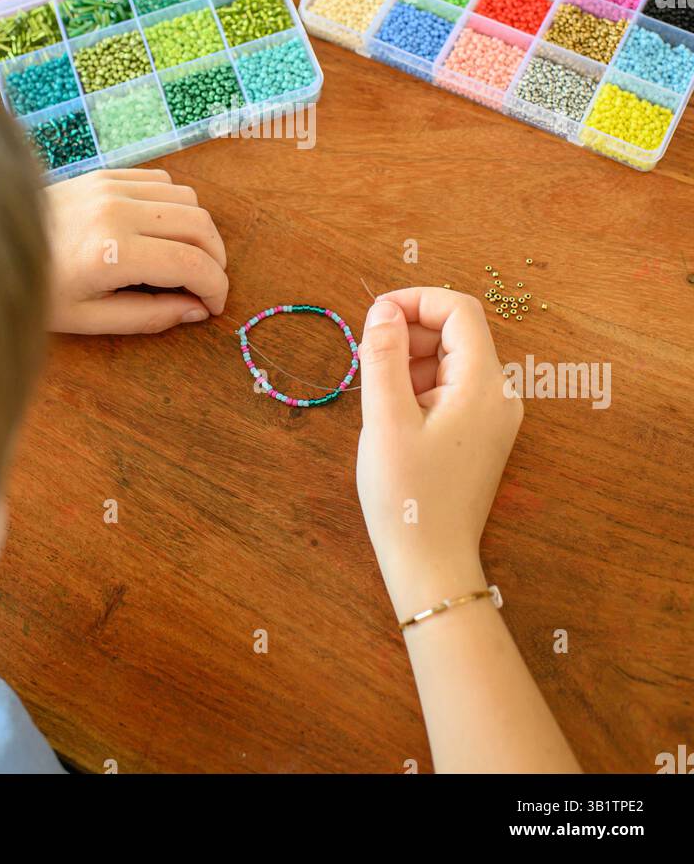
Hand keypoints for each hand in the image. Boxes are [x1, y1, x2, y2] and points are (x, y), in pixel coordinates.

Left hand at [44, 168, 227, 333]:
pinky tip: (161, 232)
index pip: (191, 263)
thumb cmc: (36, 289)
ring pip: (188, 199)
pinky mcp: (105, 174)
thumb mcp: (90, 319)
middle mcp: (117, 211)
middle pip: (200, 226)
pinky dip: (175, 208)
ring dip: (198, 231)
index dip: (216, 287)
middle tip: (206, 285)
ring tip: (185, 259)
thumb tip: (196, 310)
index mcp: (112, 252)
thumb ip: (148, 316)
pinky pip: (162, 182)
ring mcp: (111, 186)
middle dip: (215, 259)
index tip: (215, 306)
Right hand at [356, 288, 522, 621]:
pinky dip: (418, 386)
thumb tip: (383, 309)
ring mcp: (493, 416)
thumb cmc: (408, 496)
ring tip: (377, 397)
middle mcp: (499, 395)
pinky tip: (393, 416)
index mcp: (483, 385)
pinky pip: (450, 388)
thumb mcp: (385, 418)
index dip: (415, 301)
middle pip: (456, 332)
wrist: (431, 564)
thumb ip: (384, 355)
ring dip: (410, 361)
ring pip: (451, 359)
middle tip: (367, 360)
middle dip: (409, 333)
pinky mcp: (480, 434)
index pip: (458, 310)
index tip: (374, 317)